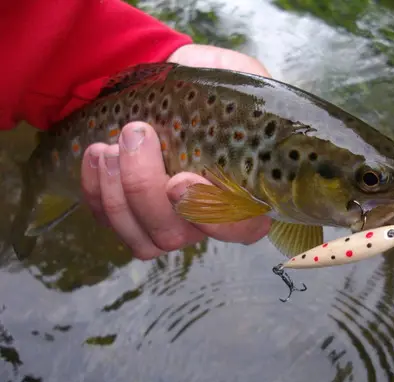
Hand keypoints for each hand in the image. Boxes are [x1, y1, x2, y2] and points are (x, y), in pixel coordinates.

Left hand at [81, 44, 271, 259]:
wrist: (167, 87)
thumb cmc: (207, 86)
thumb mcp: (237, 76)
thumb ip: (246, 86)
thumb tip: (235, 109)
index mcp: (246, 192)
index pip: (241, 227)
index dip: (211, 213)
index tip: (180, 178)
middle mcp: (208, 219)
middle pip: (176, 235)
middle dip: (145, 188)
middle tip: (135, 136)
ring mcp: (169, 224)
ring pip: (143, 240)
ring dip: (117, 195)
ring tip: (108, 147)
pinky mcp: (133, 220)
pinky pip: (111, 225)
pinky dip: (96, 193)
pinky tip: (97, 155)